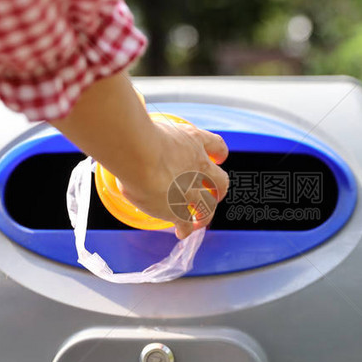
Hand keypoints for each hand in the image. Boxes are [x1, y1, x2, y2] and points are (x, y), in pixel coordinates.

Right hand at [117, 119, 228, 238]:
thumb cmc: (141, 136)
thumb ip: (156, 138)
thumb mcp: (156, 128)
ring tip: (199, 221)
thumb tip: (140, 137)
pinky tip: (181, 233)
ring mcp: (191, 190)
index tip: (219, 158)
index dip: (219, 153)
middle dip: (219, 190)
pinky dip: (186, 229)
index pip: (217, 146)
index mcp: (194, 141)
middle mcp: (199, 166)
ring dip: (205, 215)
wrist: (140, 154)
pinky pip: (186, 223)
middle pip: (221, 181)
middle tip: (215, 195)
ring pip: (207, 207)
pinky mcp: (178, 209)